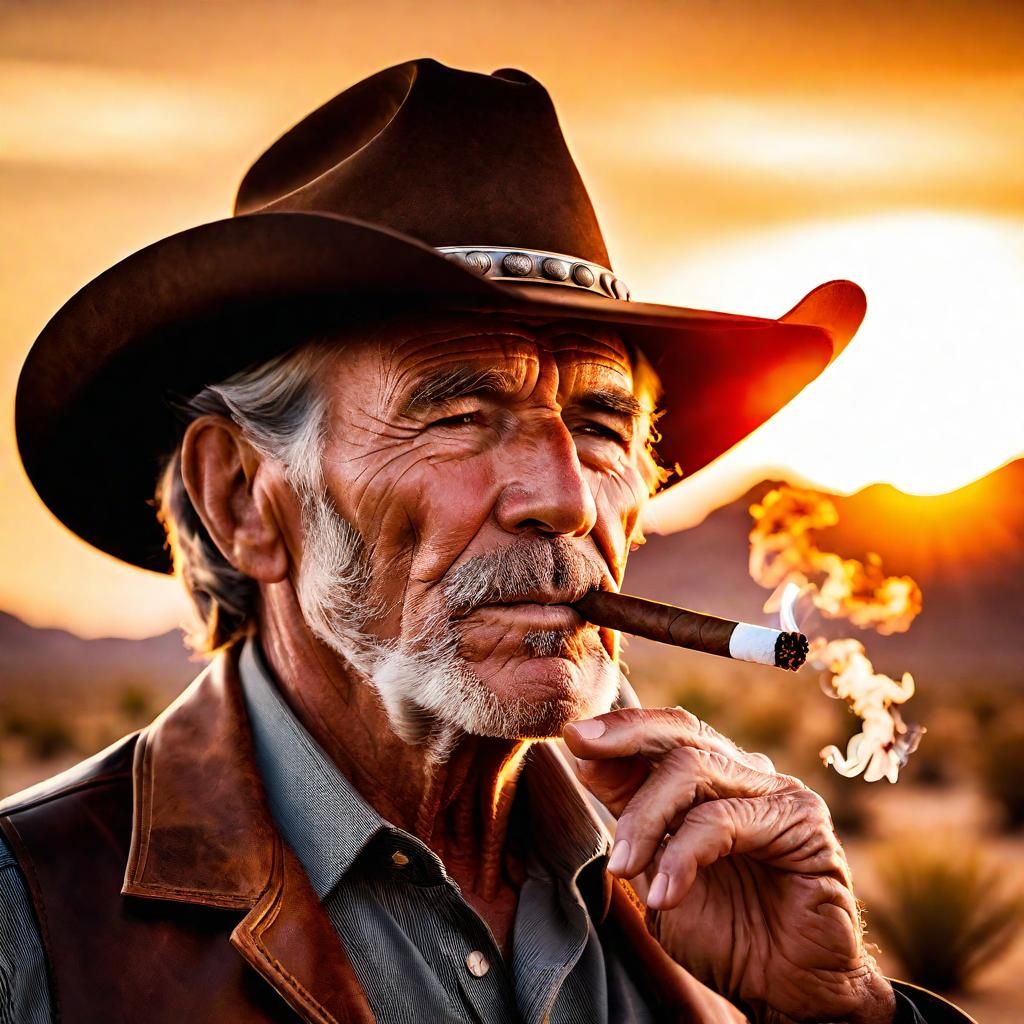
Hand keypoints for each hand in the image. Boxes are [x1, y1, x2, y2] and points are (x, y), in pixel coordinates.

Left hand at [563, 707, 895, 1023]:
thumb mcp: (658, 866)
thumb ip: (630, 810)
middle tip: (581, 749)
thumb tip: (584, 756)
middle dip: (625, 736)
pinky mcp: (802, 822)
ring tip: (623, 868)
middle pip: (680, 732)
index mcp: (714, 776)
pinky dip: (683, 855)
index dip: (617, 728)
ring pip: (694, 770)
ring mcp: (778, 791)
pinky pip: (725, 820)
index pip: (662, 732)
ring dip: (645, 818)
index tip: (571, 736)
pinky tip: (664, 895)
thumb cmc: (723, 930)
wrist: (785, 991)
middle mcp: (746, 774)